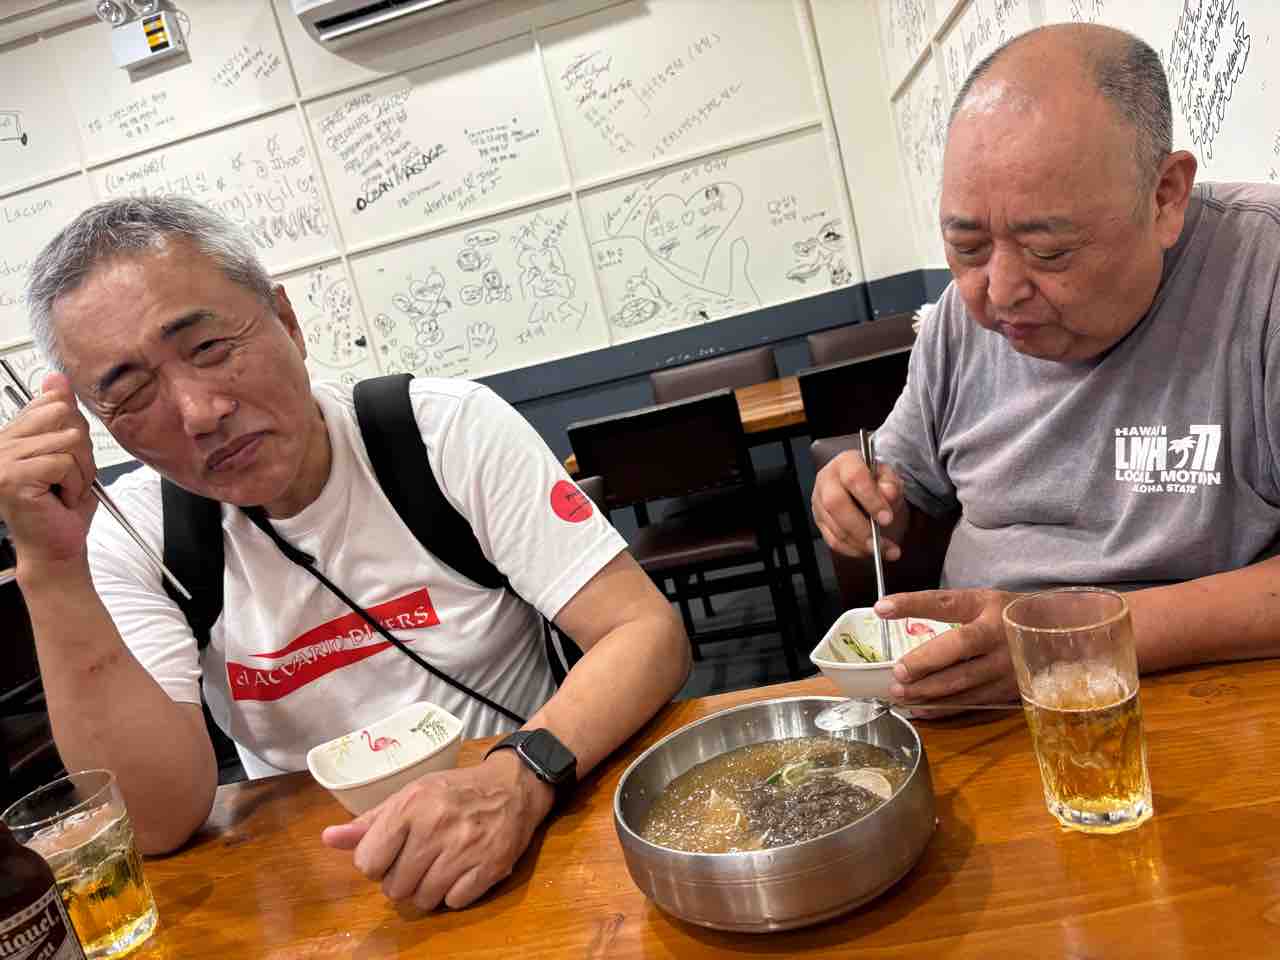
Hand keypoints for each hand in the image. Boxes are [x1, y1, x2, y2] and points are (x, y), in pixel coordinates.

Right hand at [0, 373, 97, 570]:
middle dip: (82, 449)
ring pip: (68, 440)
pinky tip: (60, 499)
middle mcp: (1, 443)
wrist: (58, 546)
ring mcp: (2, 460)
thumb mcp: (72, 454)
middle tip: (70, 477)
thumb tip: (57, 377)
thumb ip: (64, 417)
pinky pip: (63, 463)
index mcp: (13, 435)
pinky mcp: (12, 476)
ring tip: (65, 489)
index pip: (51, 402)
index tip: (66, 461)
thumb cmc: (63, 507)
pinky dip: (74, 484)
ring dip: (80, 470)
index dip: (74, 431)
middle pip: (64, 415)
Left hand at [320, 751, 553, 910]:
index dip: (377, 863)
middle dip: (403, 878)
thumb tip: (328, 839)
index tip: (392, 852)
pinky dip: (455, 893)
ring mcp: (465, 850)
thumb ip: (370, 822)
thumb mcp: (411, 795)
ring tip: (440, 865)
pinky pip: (454, 903)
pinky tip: (462, 870)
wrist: (513, 786)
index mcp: (410, 806)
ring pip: (423, 899)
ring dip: (428, 889)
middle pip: (395, 887)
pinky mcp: (490, 867)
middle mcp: (435, 827)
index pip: (368, 862)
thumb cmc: (455, 791)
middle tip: (420, 858)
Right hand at [811, 449, 907, 560]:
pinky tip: (868, 550)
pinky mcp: (819, 521)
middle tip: (879, 541)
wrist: (865, 489)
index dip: (870, 499)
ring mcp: (819, 502)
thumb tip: (887, 493)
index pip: (854, 478)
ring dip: (860, 544)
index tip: (886, 518)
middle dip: (860, 527)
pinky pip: (833, 541)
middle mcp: (827, 480)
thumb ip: (891, 484)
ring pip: (834, 527)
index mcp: (846, 463)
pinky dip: (853, 550)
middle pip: (835, 504)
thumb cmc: (875, 482)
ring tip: (882, 549)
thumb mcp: (889, 478)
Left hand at [876, 589, 1020, 704]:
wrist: (1060, 636)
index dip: (913, 604)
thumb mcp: (982, 601)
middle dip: (925, 662)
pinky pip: (973, 701)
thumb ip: (947, 608)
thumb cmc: (1008, 616)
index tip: (882, 607)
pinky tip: (922, 709)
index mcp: (987, 606)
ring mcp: (1007, 665)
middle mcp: (999, 635)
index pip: (945, 603)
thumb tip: (890, 613)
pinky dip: (945, 708)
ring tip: (901, 694)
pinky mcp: (1010, 690)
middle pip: (959, 648)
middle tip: (897, 673)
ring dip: (930, 691)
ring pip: (965, 681)